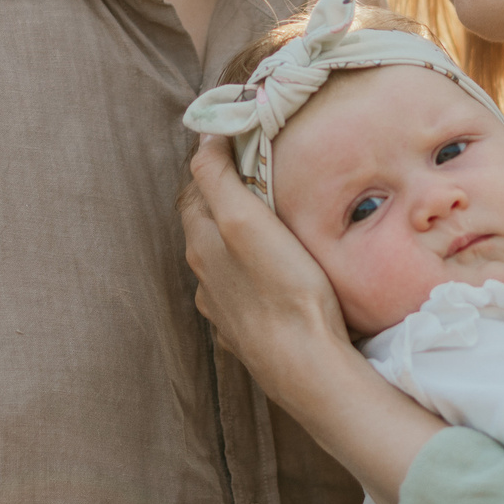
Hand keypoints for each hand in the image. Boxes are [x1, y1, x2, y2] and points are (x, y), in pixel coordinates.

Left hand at [182, 136, 350, 397]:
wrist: (307, 365)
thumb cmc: (284, 288)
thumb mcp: (246, 220)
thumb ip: (218, 178)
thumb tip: (204, 137)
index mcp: (202, 246)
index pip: (195, 193)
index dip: (214, 168)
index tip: (240, 151)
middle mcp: (204, 280)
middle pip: (207, 229)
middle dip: (226, 203)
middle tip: (258, 183)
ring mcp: (223, 312)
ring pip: (223, 266)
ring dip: (237, 244)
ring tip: (269, 229)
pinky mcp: (246, 337)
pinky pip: (241, 299)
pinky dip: (250, 280)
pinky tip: (272, 280)